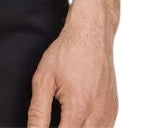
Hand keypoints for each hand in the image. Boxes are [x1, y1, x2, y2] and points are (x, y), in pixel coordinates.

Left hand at [27, 11, 117, 126]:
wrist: (90, 33)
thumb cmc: (68, 51)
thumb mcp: (44, 79)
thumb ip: (38, 112)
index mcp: (78, 108)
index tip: (47, 126)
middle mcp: (97, 113)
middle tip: (58, 119)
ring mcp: (108, 112)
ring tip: (67, 117)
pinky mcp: (113, 108)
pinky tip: (80, 120)